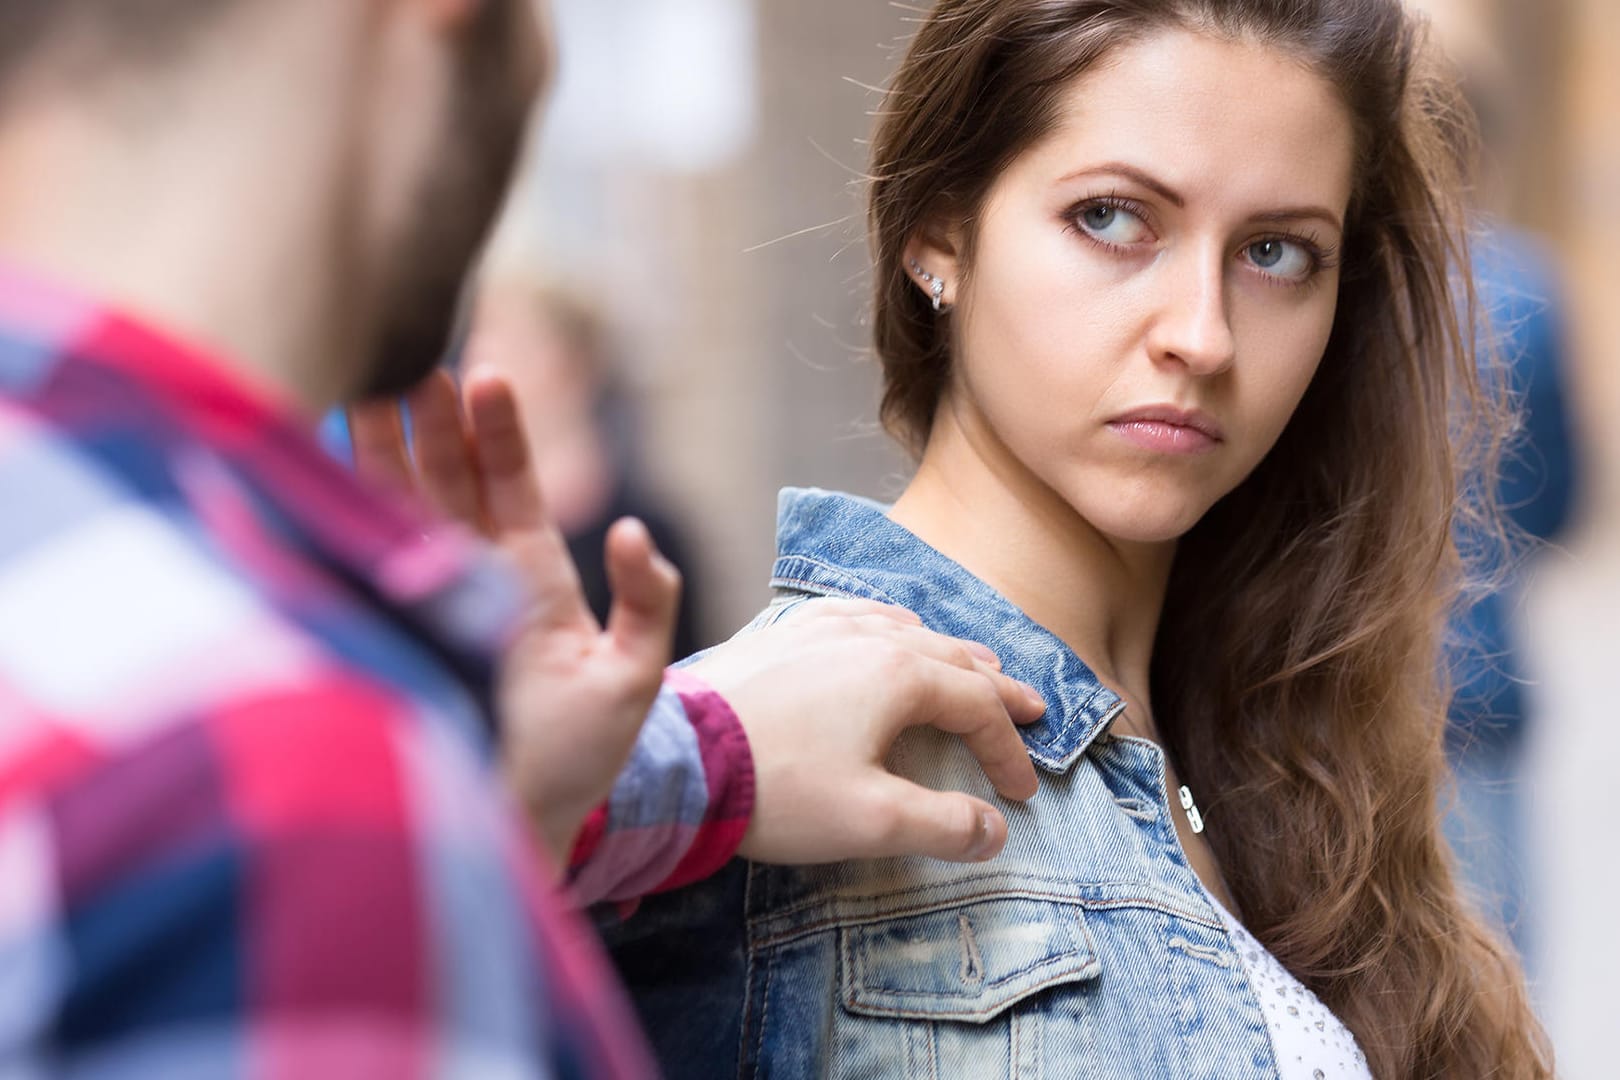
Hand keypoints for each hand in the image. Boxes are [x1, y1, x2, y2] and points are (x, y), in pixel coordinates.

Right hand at [348, 369, 679, 861]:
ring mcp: (430, 599)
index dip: (497, 432)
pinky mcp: (396, 629)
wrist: (519, 822)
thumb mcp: (632, 676)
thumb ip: (648, 600)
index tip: (484, 376)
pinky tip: (322, 464)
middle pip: (446, 481)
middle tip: (414, 356)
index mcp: (531, 575)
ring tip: (366, 383)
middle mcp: (474, 576)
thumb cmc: (578, 755)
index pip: (510, 485)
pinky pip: (366, 560)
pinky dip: (346, 513)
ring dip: (381, 449)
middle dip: (429, 420)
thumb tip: (636, 531)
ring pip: (399, 508)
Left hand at [686, 598, 1045, 864]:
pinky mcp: (777, 638)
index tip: (1021, 793)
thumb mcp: (872, 820)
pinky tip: (881, 629)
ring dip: (946, 653)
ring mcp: (817, 630)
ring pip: (903, 630)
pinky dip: (886, 627)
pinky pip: (850, 616)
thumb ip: (943, 824)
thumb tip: (994, 831)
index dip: (1007, 750)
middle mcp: (865, 638)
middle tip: (1031, 707)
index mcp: (898, 675)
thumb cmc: (776, 788)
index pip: (977, 706)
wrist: (678, 759)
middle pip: (951, 658)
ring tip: (972, 663)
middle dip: (995, 688)